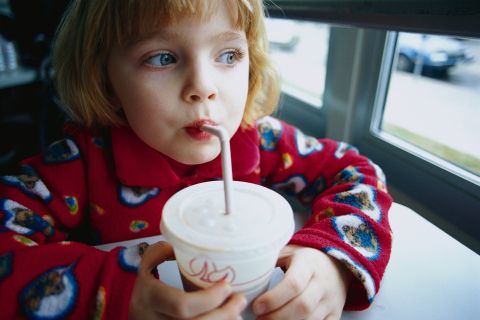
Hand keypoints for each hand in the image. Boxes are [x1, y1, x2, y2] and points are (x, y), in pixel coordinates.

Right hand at [129, 241, 246, 319]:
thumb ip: (161, 252)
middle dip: (224, 315)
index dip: (208, 298)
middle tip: (240, 300)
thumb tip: (183, 243)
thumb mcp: (146, 267)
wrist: (133, 315)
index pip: (181, 305)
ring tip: (237, 313)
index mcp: (150, 298)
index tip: (227, 285)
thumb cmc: (146, 290)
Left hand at [252, 245, 351, 319]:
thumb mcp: (288, 253)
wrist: (335, 265)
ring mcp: (331, 301)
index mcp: (309, 263)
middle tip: (258, 318)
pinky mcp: (335, 314)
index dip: (273, 298)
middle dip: (277, 317)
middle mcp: (322, 283)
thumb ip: (269, 261)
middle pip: (302, 306)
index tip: (256, 306)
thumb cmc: (304, 259)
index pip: (294, 284)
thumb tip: (242, 273)